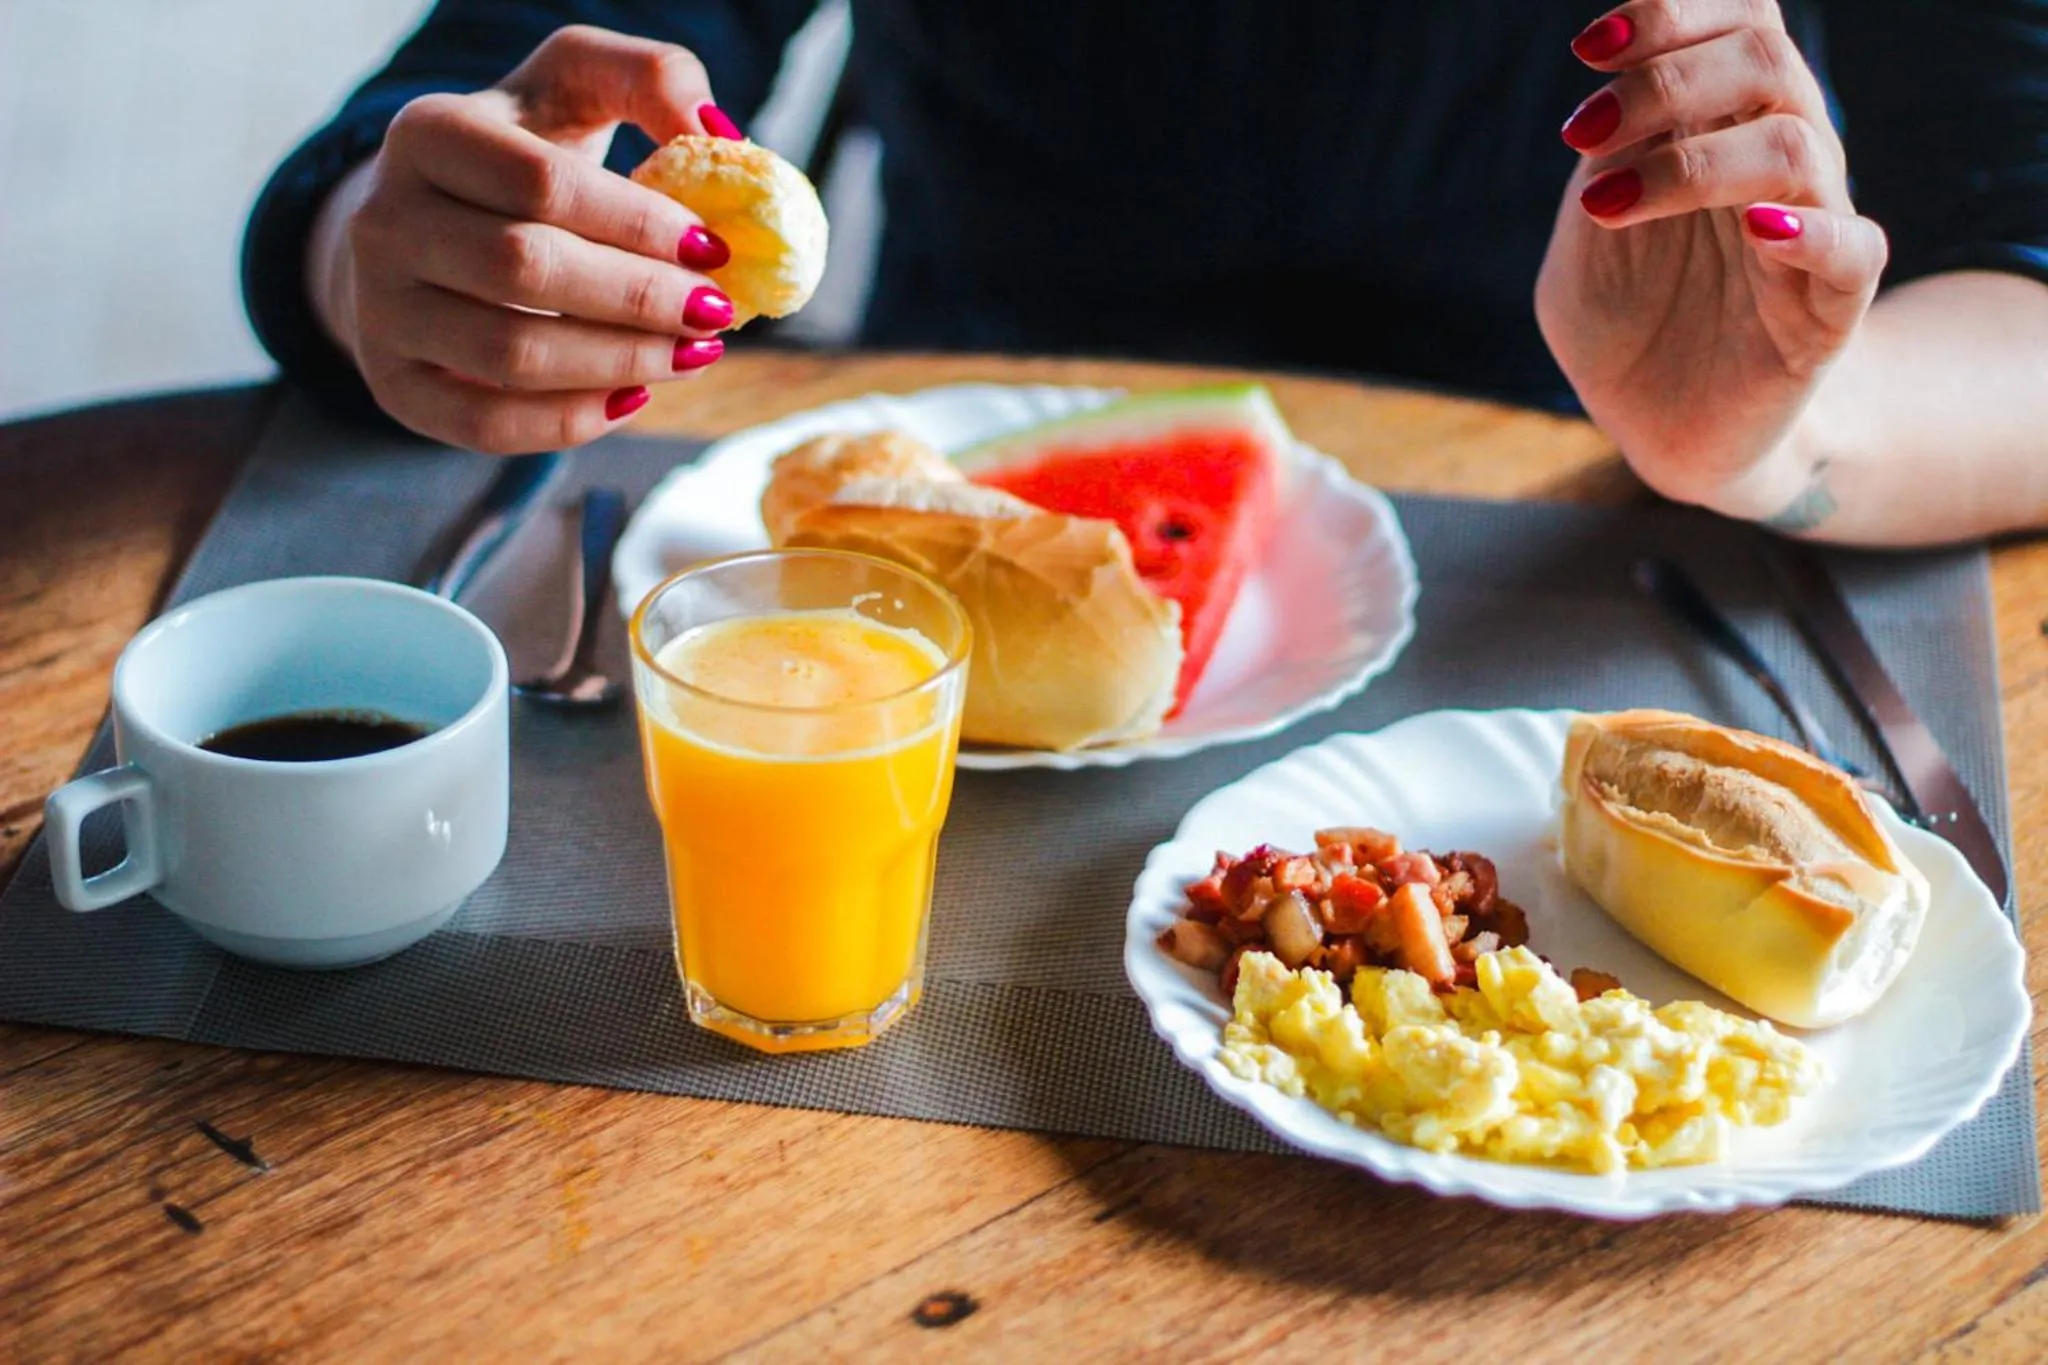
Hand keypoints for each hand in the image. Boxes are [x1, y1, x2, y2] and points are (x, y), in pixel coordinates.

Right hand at [308, 26, 745, 453]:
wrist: (429, 225)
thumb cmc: (525, 152)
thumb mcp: (578, 86)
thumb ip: (652, 79)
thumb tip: (716, 134)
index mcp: (429, 133)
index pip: (542, 185)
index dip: (639, 223)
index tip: (713, 250)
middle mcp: (384, 220)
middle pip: (526, 271)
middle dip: (640, 299)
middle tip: (715, 312)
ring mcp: (380, 309)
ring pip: (510, 357)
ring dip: (621, 363)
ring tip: (691, 353)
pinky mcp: (395, 385)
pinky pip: (486, 425)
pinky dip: (571, 422)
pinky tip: (633, 396)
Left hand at [1534, 2, 1888, 518]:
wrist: (1663, 432)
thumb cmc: (1628, 324)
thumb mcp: (1588, 235)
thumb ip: (1603, 161)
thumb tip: (1612, 94)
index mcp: (1723, 126)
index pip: (1736, 22)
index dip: (1670, 15)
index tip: (1588, 50)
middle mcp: (1779, 159)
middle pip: (1765, 58)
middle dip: (1665, 80)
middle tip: (1581, 131)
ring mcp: (1811, 227)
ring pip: (1794, 143)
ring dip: (1690, 161)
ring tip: (1608, 203)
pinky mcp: (1831, 306)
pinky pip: (1851, 246)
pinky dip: (1807, 230)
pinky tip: (1751, 231)